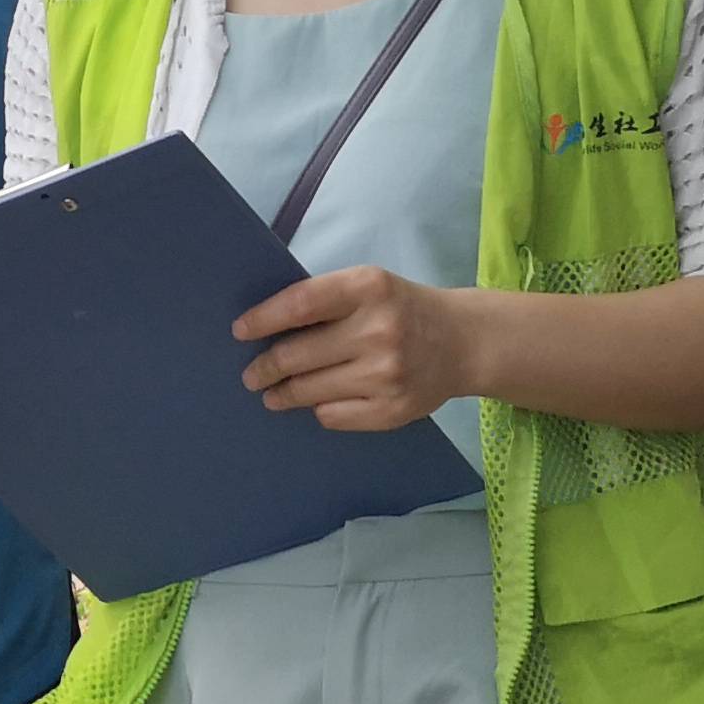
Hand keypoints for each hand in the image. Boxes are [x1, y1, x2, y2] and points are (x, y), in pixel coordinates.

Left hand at [233, 266, 475, 432]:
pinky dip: (319, 408)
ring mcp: (387, 374)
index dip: (263, 320)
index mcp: (369, 288)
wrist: (464, 342)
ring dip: (282, 394)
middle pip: (297, 355)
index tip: (240, 332)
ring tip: (273, 394)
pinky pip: (332, 415)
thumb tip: (261, 330)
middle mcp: (379, 330)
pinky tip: (320, 401)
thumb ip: (324, 302)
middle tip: (251, 375)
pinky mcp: (393, 410)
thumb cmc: (401, 309)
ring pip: (309, 391)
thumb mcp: (369, 287)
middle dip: (264, 368)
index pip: (300, 304)